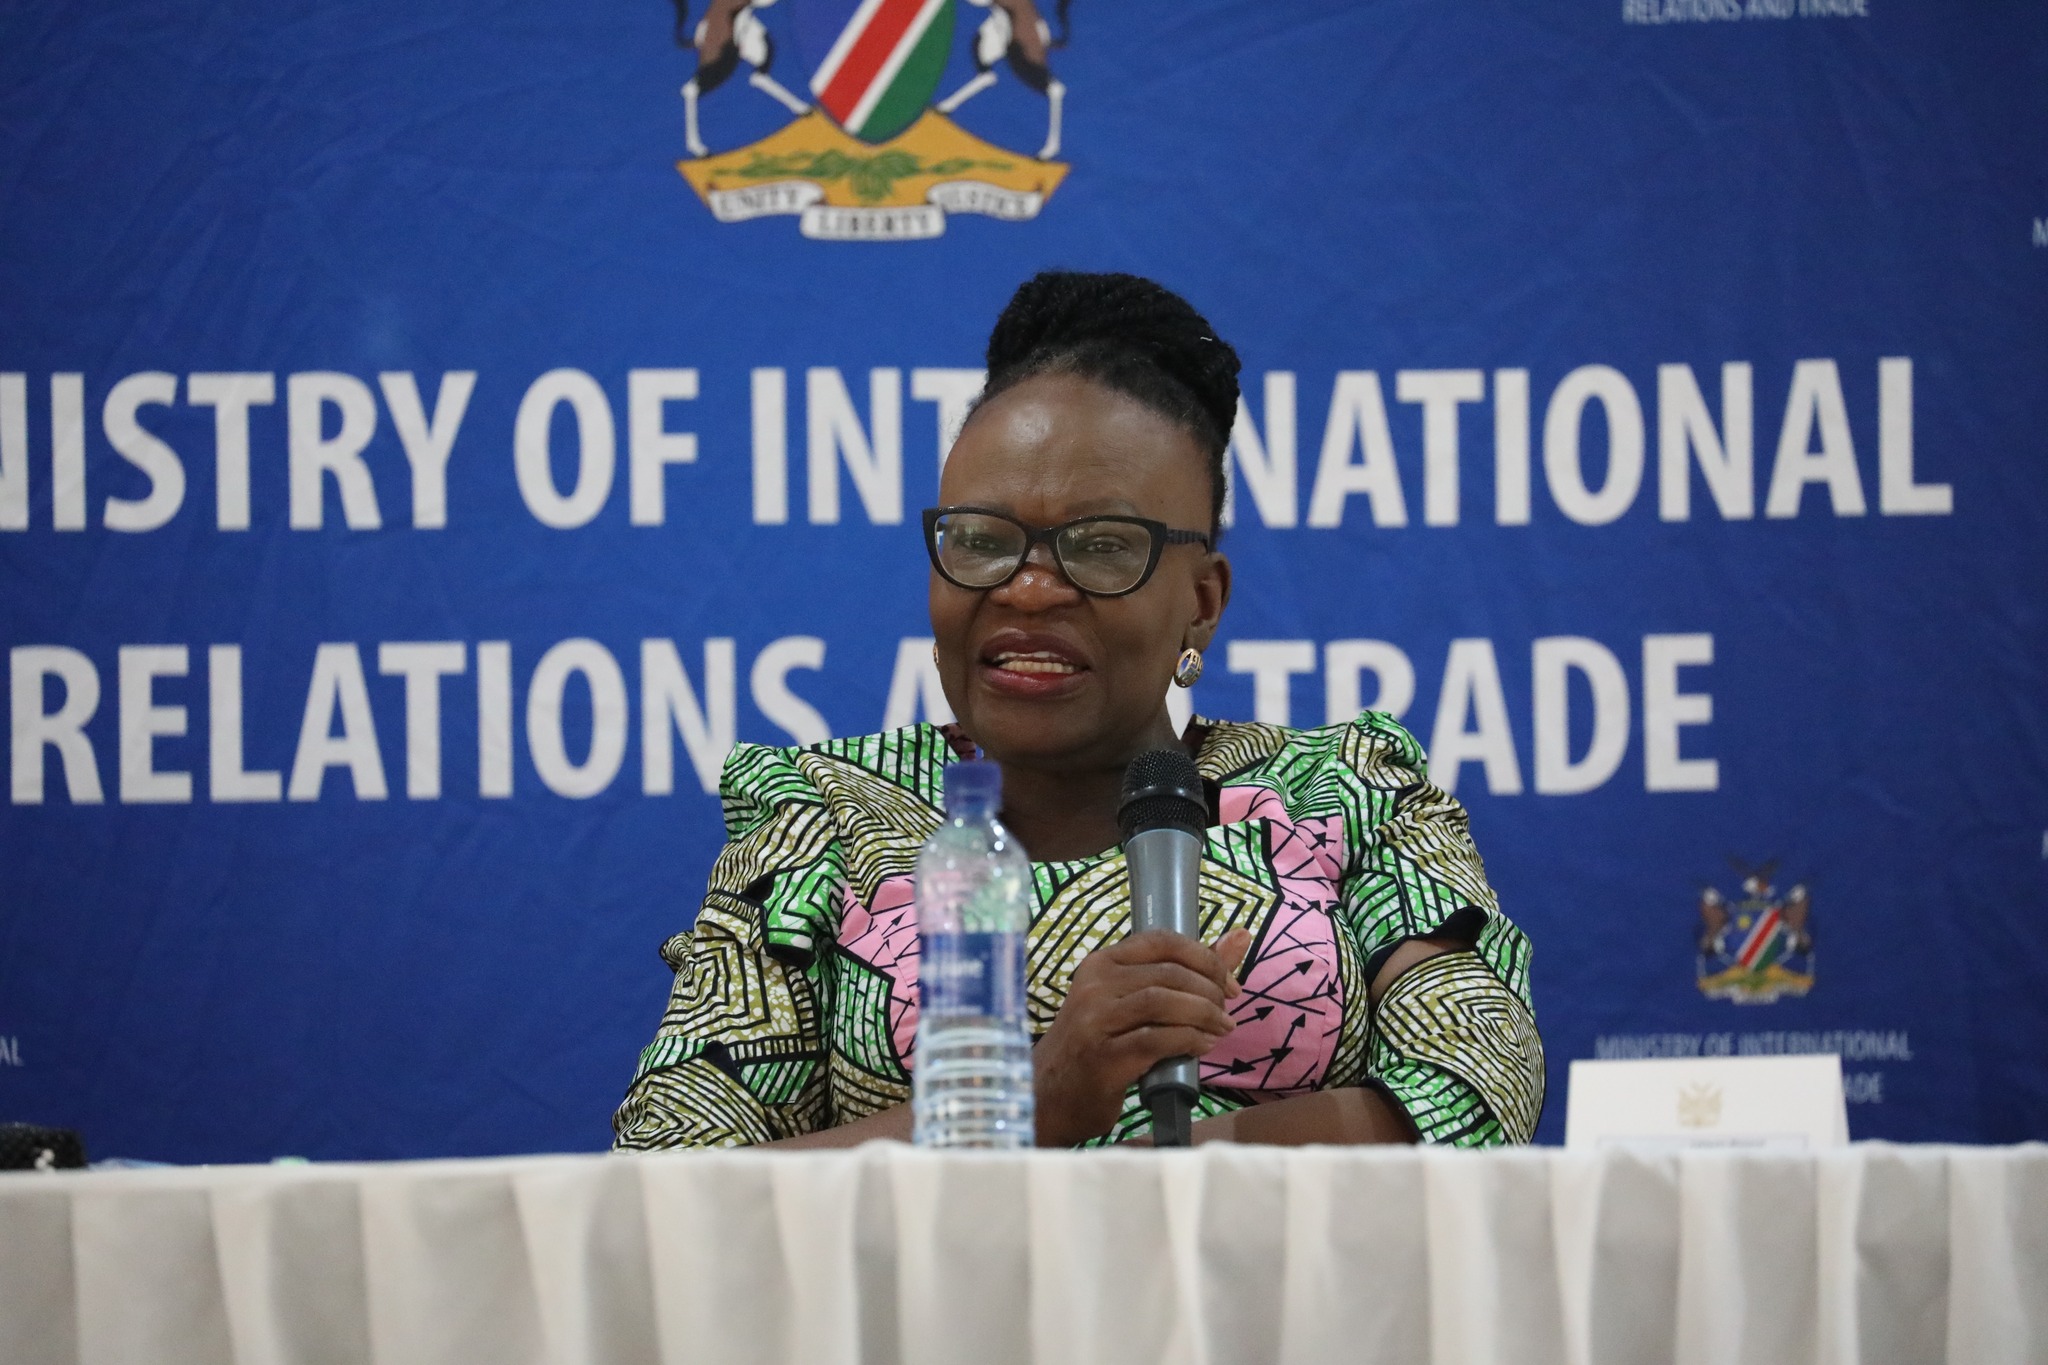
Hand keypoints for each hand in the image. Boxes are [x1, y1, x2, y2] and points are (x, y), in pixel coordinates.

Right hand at [1033, 927, 1252, 1146]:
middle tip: (1226, 1013)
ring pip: (1163, 1002)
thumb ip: (1186, 971)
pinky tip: (1202, 1047)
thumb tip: (1241, 936)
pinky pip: (1157, 1040)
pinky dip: (1189, 1041)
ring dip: (1203, 1015)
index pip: (1161, 941)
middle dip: (1210, 992)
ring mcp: (1095, 1021)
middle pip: (1168, 973)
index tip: (1229, 983)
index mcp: (1102, 963)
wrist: (1050, 1094)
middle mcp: (1094, 985)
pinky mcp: (1103, 1057)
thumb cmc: (1097, 1044)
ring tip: (1221, 1029)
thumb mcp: (1131, 1001)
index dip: (1204, 958)